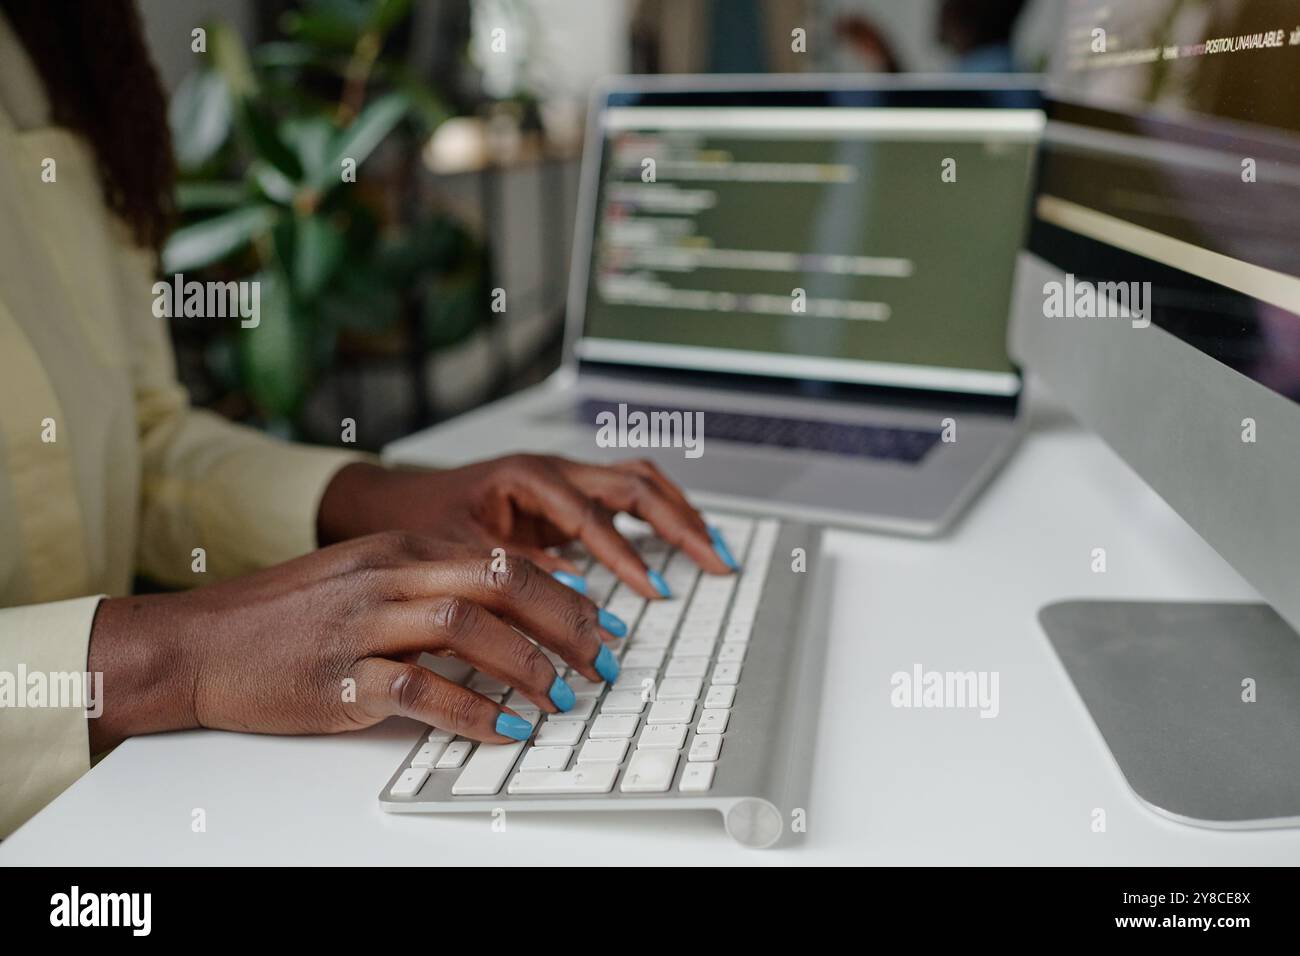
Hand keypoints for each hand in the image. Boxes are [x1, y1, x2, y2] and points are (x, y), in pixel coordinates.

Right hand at [87, 532, 627, 752]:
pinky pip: (420, 689)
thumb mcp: (365, 579)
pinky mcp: (340, 676)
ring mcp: (363, 623)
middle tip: (603, 662)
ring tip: (561, 698)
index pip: (506, 561)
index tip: (604, 625)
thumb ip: (432, 585)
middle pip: (502, 584)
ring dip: (527, 666)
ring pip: (468, 628)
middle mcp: (389, 576)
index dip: (567, 595)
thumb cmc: (285, 616)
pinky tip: (501, 728)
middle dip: (566, 624)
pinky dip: (470, 711)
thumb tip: (510, 614)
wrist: (200, 642)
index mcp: (401, 550)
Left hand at [317, 456, 738, 598]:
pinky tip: (680, 542)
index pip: (592, 515)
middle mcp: (553, 470)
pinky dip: (658, 518)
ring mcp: (564, 481)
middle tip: (714, 560)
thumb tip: (573, 597)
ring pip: (639, 484)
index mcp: (526, 475)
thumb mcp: (459, 552)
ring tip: (713, 548)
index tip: (651, 592)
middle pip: (634, 485)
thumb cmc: (418, 519)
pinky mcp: (567, 499)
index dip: (625, 555)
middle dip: (679, 523)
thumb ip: (515, 571)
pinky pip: (626, 499)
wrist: (391, 503)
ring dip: (679, 513)